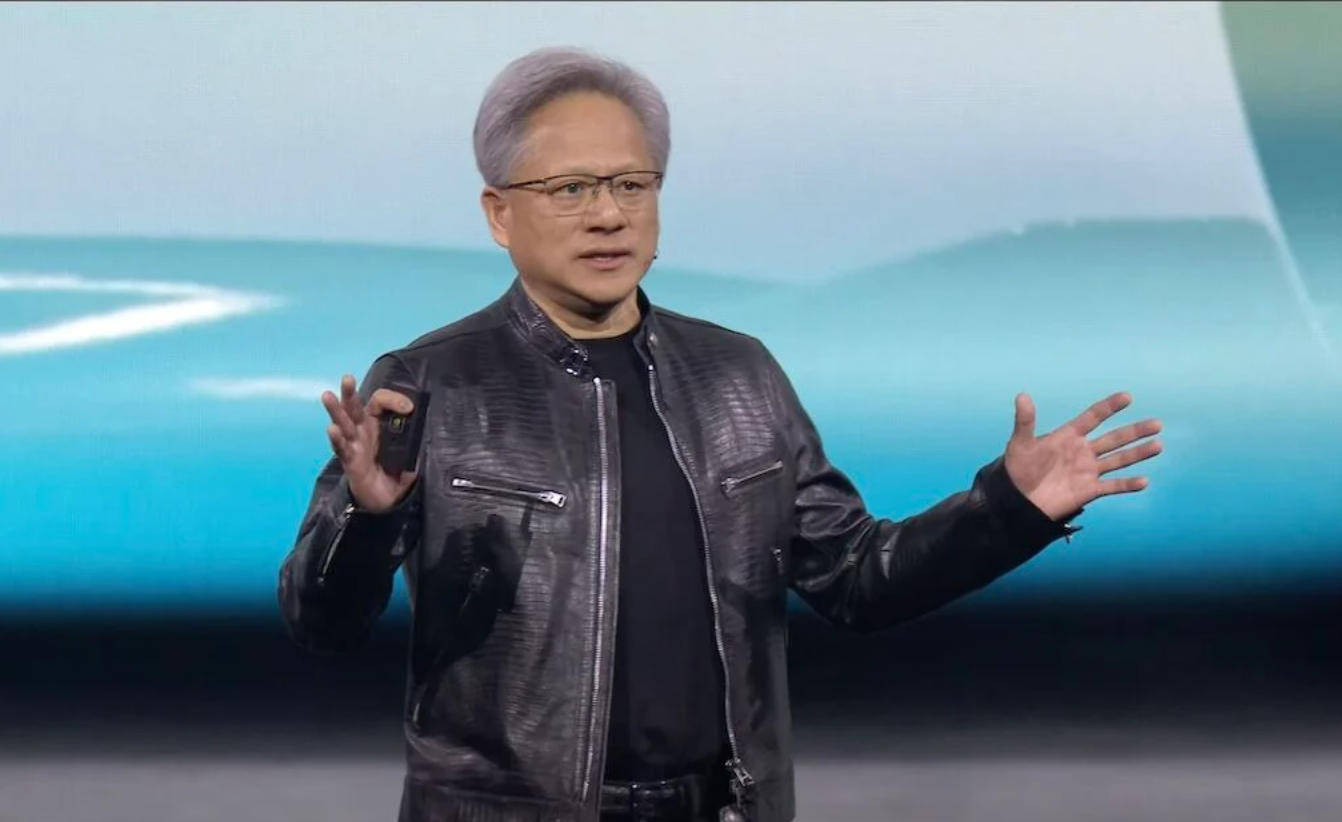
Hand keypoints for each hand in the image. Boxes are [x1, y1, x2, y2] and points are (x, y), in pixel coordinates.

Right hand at [321, 373, 418, 512]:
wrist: (387, 501)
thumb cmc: (395, 473)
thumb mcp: (410, 456)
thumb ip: (414, 444)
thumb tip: (422, 434)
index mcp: (378, 426)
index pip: (379, 404)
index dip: (393, 400)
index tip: (408, 408)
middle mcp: (363, 432)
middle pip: (355, 408)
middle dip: (350, 393)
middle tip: (347, 378)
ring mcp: (355, 446)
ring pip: (343, 424)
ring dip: (336, 410)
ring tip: (328, 396)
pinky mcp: (350, 462)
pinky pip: (342, 449)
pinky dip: (337, 439)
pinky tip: (332, 429)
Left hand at [1004, 391, 1161, 520]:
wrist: (1018, 499)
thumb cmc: (1017, 469)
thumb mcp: (1020, 443)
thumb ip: (1025, 421)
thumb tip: (1022, 396)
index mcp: (1068, 436)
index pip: (1093, 417)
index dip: (1109, 407)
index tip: (1128, 397)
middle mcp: (1082, 451)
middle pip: (1113, 438)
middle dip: (1135, 431)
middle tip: (1157, 423)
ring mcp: (1087, 470)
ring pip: (1118, 459)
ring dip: (1138, 453)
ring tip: (1158, 445)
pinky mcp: (1089, 490)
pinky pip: (1112, 485)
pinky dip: (1127, 484)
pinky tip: (1144, 481)